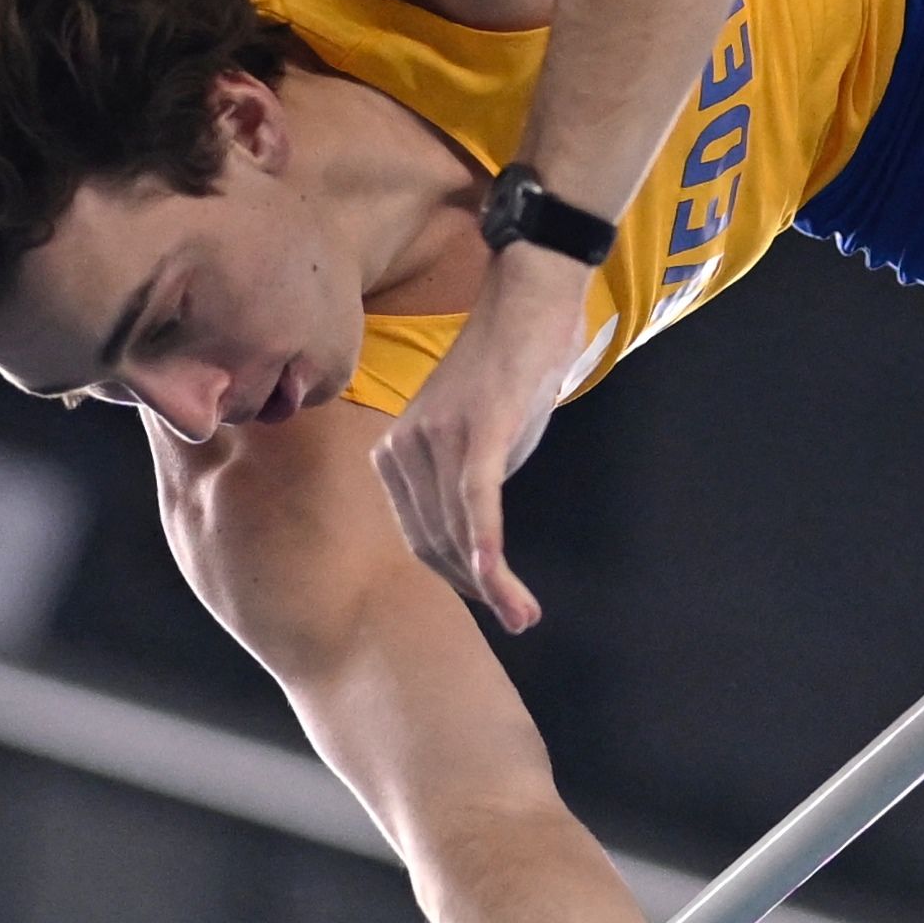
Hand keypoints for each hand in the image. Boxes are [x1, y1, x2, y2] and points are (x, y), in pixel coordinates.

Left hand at [373, 240, 592, 631]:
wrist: (529, 305)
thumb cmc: (510, 372)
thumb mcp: (477, 438)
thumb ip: (467, 484)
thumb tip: (477, 535)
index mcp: (394, 455)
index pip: (421, 538)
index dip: (458, 579)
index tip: (494, 601)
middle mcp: (401, 449)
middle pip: (435, 542)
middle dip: (476, 589)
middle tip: (518, 618)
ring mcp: (434, 438)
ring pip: (456, 531)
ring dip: (492, 583)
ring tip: (524, 615)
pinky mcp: (474, 429)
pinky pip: (474, 501)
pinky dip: (487, 547)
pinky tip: (501, 585)